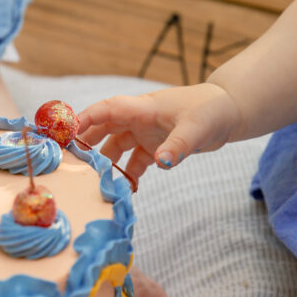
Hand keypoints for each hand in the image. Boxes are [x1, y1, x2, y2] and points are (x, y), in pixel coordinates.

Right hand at [77, 82, 241, 180]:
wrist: (230, 112)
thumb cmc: (211, 110)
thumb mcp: (196, 128)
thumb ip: (178, 146)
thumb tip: (161, 163)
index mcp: (144, 108)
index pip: (108, 109)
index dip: (86, 119)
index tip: (67, 133)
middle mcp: (139, 118)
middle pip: (104, 128)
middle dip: (86, 143)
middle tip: (69, 162)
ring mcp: (146, 132)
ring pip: (116, 146)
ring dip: (106, 162)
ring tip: (94, 181)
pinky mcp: (155, 145)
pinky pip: (134, 161)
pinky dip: (129, 174)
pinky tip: (127, 189)